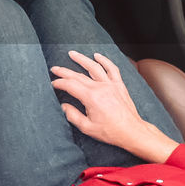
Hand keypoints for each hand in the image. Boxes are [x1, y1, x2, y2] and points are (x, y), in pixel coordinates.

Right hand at [50, 51, 177, 162]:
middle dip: (64, 71)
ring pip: (94, 67)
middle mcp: (100, 88)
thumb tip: (63, 106)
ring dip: (82, 59)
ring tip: (72, 54)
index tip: (53, 83)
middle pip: (78, 75)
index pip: (70, 85)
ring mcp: (111, 85)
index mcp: (91, 98)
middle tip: (54, 68)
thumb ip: (73, 115)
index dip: (59, 83)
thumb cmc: (110, 131)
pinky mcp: (119, 85)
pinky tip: (97, 56)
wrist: (131, 131)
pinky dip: (104, 60)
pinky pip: (112, 69)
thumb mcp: (87, 128)